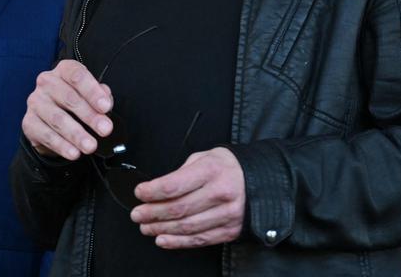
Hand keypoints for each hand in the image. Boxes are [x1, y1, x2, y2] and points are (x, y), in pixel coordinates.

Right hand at [21, 59, 112, 159]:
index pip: (77, 75)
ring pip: (58, 119)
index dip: (92, 91)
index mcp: (64, 70)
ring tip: (91, 146)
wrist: (51, 119)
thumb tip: (106, 101)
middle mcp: (47, 82)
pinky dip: (62, 146)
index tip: (106, 107)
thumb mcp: (91, 95)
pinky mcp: (29, 122)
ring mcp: (35, 102)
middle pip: (69, 98)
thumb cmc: (75, 102)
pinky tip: (74, 152)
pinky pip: (46, 135)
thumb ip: (101, 95)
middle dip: (90, 116)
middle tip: (105, 129)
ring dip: (76, 134)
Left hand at [130, 147, 245, 248]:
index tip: (140, 193)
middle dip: (151, 213)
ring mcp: (227, 214)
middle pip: (177, 209)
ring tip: (146, 227)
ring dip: (161, 229)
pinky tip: (163, 239)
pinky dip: (177, 242)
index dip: (152, 192)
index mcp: (212, 170)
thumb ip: (182, 171)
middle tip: (137, 214)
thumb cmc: (229, 167)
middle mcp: (221, 192)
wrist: (263, 181)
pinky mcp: (230, 230)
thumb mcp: (205, 157)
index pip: (174, 185)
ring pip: (186, 227)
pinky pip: (199, 239)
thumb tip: (158, 189)